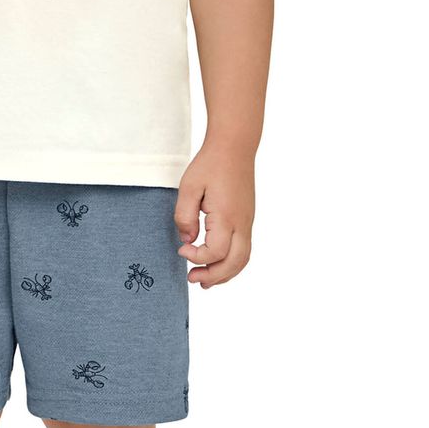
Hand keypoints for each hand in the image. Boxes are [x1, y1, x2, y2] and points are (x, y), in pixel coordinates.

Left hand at [173, 141, 255, 287]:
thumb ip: (184, 216)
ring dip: (225, 273)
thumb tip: (187, 239)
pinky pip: (244, 249)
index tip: (181, 249)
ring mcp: (247, 222)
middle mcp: (242, 224)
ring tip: (206, 280)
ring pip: (243, 259)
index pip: (215, 252)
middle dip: (214, 276)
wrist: (234, 147)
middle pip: (234, 263)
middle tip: (193, 279)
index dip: (197, 257)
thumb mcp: (189, 187)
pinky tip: (218, 262)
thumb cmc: (210, 164)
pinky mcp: (247, 218)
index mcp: (227, 217)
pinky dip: (232, 262)